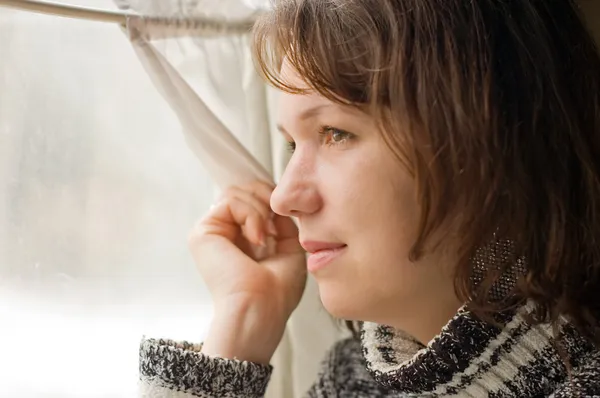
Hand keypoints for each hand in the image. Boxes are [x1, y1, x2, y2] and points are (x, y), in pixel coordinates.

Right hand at [188, 180, 306, 362]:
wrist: (261, 308)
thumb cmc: (277, 291)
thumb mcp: (290, 247)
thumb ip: (282, 221)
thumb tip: (276, 201)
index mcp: (242, 239)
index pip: (251, 200)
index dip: (270, 197)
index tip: (286, 214)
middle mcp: (224, 234)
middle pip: (242, 190)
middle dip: (266, 197)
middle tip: (277, 220)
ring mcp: (211, 233)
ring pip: (236, 193)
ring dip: (260, 209)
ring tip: (266, 236)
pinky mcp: (202, 232)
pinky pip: (230, 201)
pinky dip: (251, 214)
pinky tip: (257, 239)